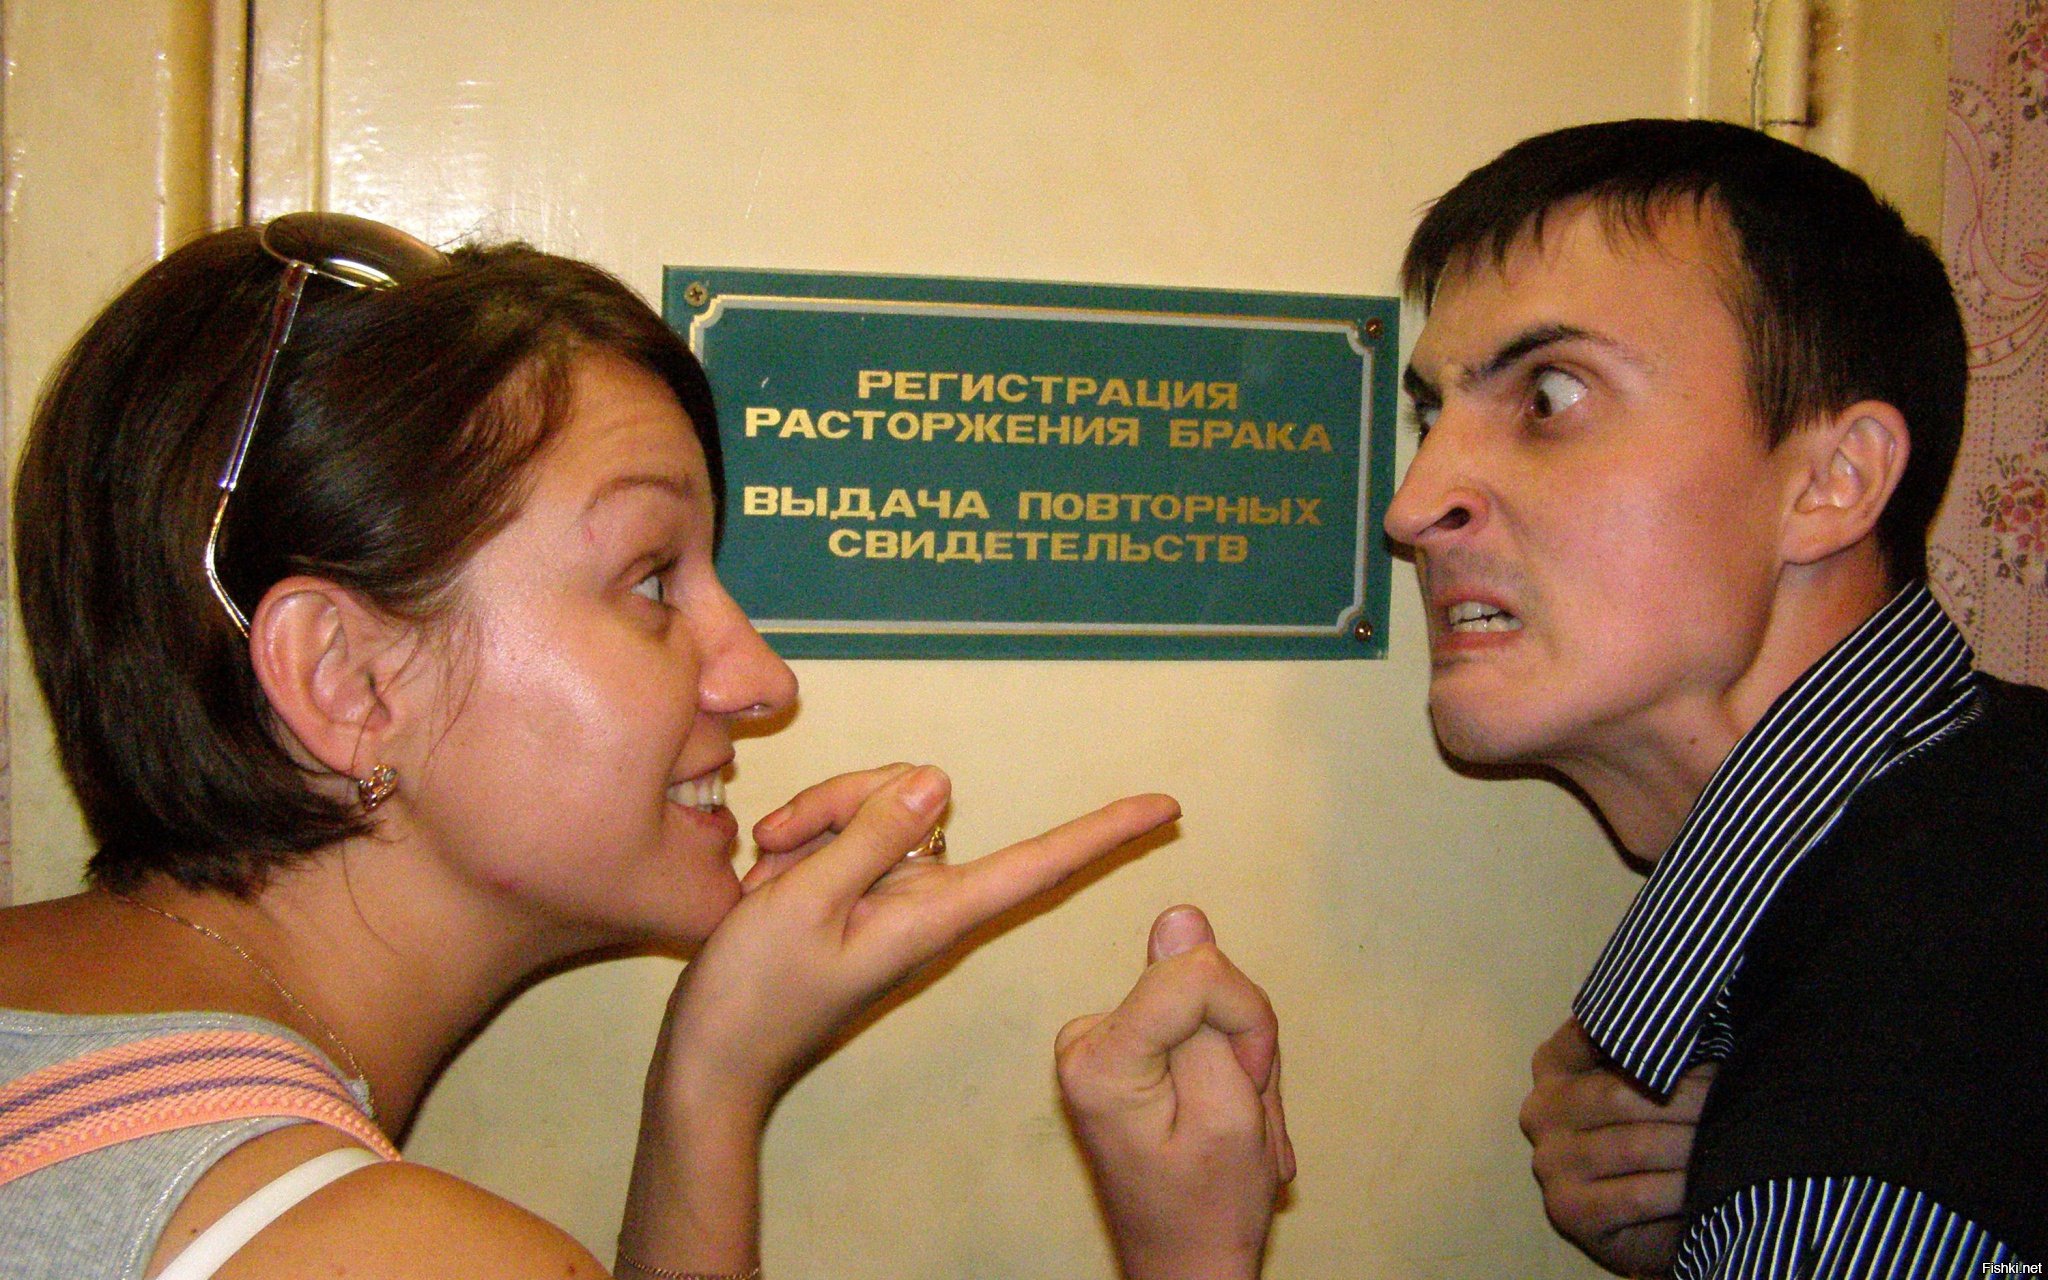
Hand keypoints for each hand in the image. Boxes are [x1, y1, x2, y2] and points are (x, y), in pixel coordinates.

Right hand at [669, 763, 1181, 1117]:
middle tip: (780, 851)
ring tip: (768, 873)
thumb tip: (940, 783)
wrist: (710, 1057)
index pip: (1038, 864)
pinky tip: (767, 876)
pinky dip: (802, 840)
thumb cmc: (754, 993)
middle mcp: (926, 898)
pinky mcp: (860, 885)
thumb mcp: (803, 901)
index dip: (1103, 833)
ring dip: (814, 821)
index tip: (1167, 809)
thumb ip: (873, 836)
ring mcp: (893, 891)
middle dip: (844, 800)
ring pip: (875, 803)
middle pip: (920, 800)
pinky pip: (845, 826)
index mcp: (934, 914)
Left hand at [1056, 906, 1291, 1279]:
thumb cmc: (1210, 1209)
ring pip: (1203, 1001)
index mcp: (1101, 1059)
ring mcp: (1096, 1041)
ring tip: (1236, 1123)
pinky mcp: (1116, 1044)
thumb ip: (1205, 1010)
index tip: (1249, 1084)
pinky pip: (1188, 1019)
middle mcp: (1083, 1040)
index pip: (1195, 974)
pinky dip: (1220, 1064)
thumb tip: (1178, 916)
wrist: (1184, 1265)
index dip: (1246, 1020)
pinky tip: (1222, 1112)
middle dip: (1242, 1043)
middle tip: (1244, 1114)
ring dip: (1238, 1060)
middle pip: (1197, 981)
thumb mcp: (1230, 1113)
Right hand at [1520, 1018, 1713, 1278]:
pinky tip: (1706, 1183)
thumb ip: (1653, 1045)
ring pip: (1634, 1147)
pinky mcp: (1570, 1212)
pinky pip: (1637, 1196)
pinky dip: (1679, 1189)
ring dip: (1690, 1144)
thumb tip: (1700, 1011)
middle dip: (1686, 1098)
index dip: (1651, 1039)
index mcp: (1553, 1066)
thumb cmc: (1654, 1133)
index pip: (1593, 1035)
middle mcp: (1540, 1111)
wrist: (1648, 1221)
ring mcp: (1550, 1164)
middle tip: (1733, 1096)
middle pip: (1619, 1096)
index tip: (1701, 1040)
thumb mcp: (1647, 1080)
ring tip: (1729, 1138)